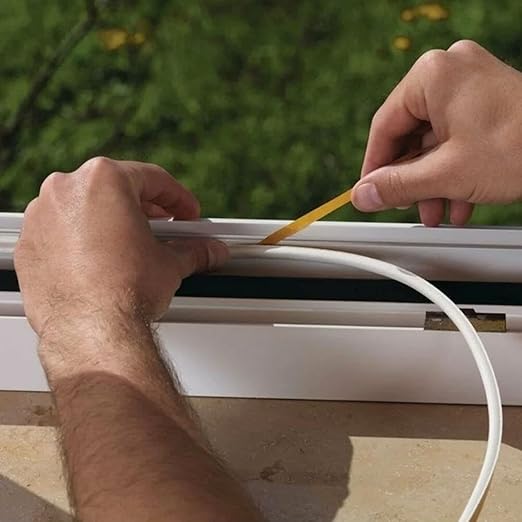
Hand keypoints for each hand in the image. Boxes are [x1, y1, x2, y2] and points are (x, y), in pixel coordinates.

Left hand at [15, 157, 228, 336]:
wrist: (93, 331)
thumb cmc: (125, 291)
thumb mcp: (170, 263)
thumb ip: (193, 250)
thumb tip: (208, 250)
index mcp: (103, 180)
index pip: (152, 179)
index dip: (177, 197)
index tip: (185, 212)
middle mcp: (65, 191)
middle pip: (113, 190)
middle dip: (143, 209)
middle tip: (164, 229)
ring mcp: (41, 218)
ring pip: (82, 210)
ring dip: (108, 224)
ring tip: (131, 247)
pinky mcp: (27, 247)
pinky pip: (59, 235)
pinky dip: (79, 244)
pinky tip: (100, 263)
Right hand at [352, 40, 521, 225]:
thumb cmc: (521, 148)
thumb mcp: (446, 174)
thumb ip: (396, 185)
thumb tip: (363, 195)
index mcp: (432, 76)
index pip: (384, 127)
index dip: (374, 167)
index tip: (370, 192)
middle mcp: (450, 72)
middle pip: (410, 135)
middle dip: (411, 180)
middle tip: (407, 206)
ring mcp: (472, 84)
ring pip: (434, 141)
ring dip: (433, 181)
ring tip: (437, 211)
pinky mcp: (488, 100)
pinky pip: (456, 137)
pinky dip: (453, 170)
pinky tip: (458, 200)